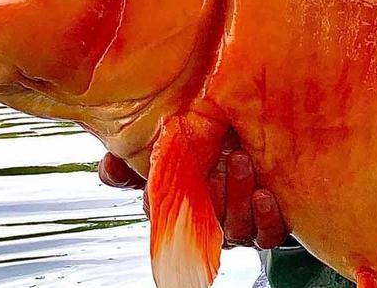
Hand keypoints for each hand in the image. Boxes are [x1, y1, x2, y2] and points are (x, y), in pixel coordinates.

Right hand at [96, 130, 289, 249]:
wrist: (265, 141)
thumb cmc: (217, 145)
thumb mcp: (179, 141)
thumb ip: (144, 153)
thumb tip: (109, 166)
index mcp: (183, 205)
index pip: (162, 215)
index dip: (161, 204)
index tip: (164, 183)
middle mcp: (209, 219)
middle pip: (204, 220)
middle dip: (212, 190)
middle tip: (220, 155)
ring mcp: (238, 225)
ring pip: (234, 227)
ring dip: (238, 196)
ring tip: (242, 161)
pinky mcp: (268, 227)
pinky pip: (265, 235)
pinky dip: (265, 217)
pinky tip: (264, 195)